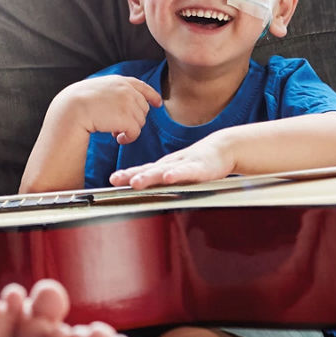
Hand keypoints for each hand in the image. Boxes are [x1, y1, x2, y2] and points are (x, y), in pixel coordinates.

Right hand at [52, 75, 162, 144]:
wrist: (71, 109)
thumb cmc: (78, 103)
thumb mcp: (98, 89)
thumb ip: (113, 92)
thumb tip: (127, 104)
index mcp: (119, 81)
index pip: (142, 86)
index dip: (152, 96)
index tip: (157, 103)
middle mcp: (126, 90)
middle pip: (143, 108)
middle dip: (134, 118)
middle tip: (118, 125)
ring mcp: (128, 103)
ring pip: (140, 121)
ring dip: (129, 128)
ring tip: (114, 131)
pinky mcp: (127, 118)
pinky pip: (135, 132)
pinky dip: (128, 138)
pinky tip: (118, 139)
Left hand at [109, 135, 233, 188]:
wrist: (223, 148)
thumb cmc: (197, 162)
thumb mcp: (176, 170)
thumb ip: (160, 178)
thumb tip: (141, 188)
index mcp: (164, 166)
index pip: (142, 170)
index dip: (126, 174)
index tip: (112, 179)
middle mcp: (170, 165)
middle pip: (148, 170)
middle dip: (131, 175)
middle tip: (115, 180)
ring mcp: (184, 165)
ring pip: (164, 171)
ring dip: (149, 176)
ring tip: (136, 181)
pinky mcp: (200, 168)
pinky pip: (187, 172)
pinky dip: (177, 175)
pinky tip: (169, 177)